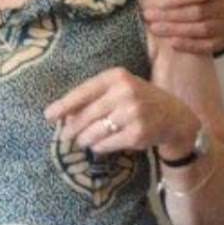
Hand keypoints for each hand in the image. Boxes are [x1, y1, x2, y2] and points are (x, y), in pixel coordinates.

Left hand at [44, 67, 198, 156]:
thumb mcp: (120, 89)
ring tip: (82, 141)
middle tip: (65, 136)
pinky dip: (99, 147)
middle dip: (72, 128)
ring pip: (94, 132)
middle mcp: (125, 92)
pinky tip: (100, 145)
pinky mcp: (137, 133)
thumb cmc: (139, 100)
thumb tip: (62, 115)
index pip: (83, 91)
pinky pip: (106, 144)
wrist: (174, 116)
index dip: (64, 105)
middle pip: (86, 115)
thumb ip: (94, 97)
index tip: (49, 115)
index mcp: (117, 76)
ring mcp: (132, 113)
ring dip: (84, 140)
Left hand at [141, 0, 223, 54]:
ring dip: (176, 30)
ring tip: (155, 29)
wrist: (211, 9)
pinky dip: (190, 45)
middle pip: (197, 13)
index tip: (157, 3)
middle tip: (149, 17)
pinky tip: (172, 43)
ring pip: (200, 29)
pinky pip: (208, 46)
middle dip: (170, 16)